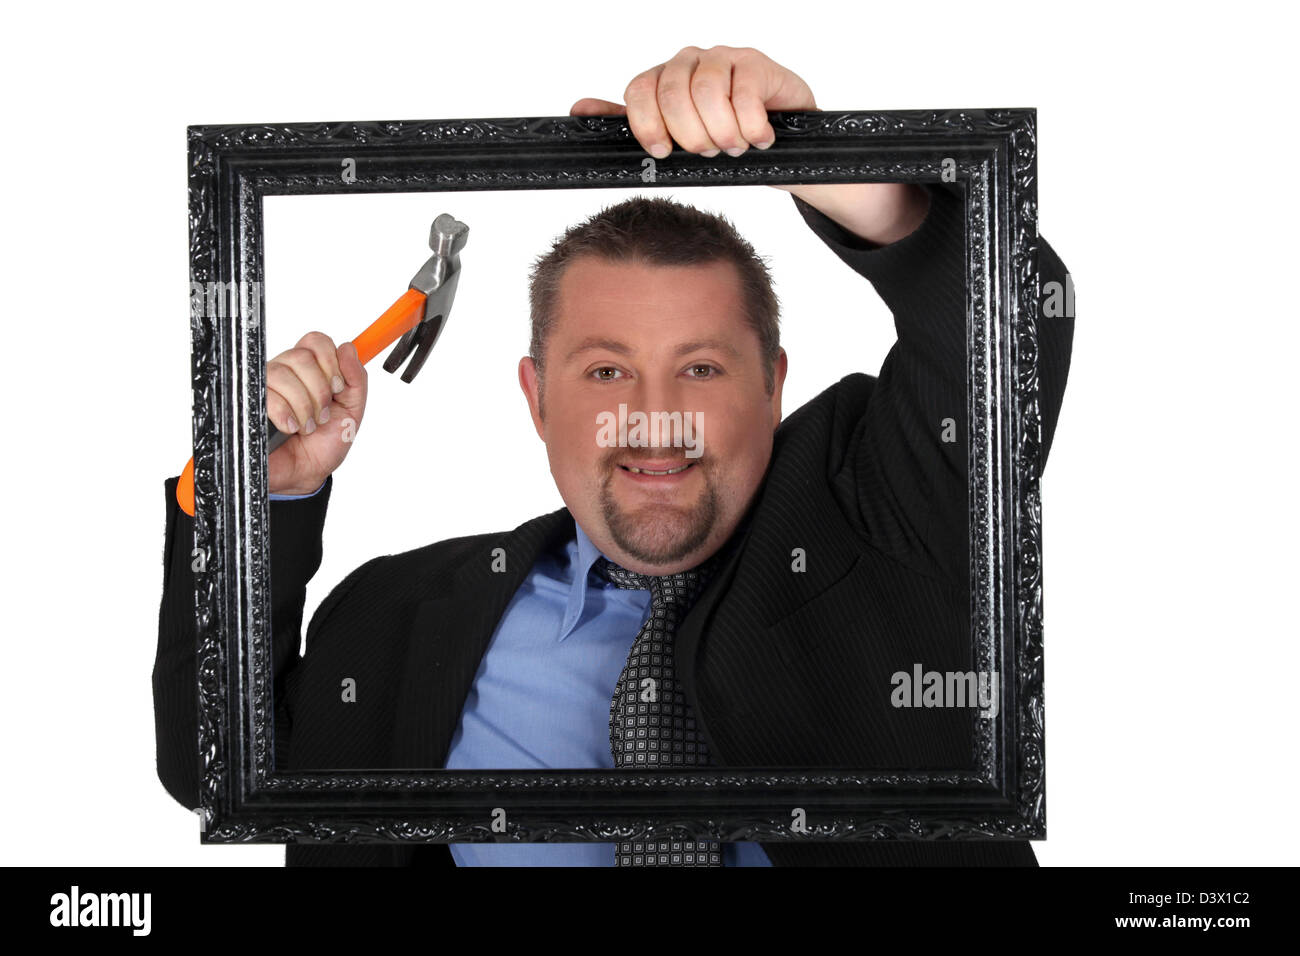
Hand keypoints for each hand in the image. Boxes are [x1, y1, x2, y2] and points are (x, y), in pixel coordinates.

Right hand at [266, 333, 367, 494]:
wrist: (305, 474)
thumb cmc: (324, 443)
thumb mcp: (352, 411)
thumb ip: (357, 379)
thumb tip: (349, 348)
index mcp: (309, 370)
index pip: (315, 341)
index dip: (330, 361)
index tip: (337, 388)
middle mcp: (285, 373)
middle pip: (301, 356)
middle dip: (319, 390)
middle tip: (322, 414)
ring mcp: (264, 386)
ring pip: (283, 374)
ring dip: (304, 406)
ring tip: (307, 426)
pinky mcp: (249, 402)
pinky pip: (267, 394)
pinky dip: (286, 414)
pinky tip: (291, 428)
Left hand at [570, 45, 816, 159]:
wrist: (777, 134)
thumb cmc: (721, 135)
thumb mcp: (673, 136)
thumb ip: (631, 123)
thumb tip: (579, 110)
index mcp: (663, 78)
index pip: (640, 91)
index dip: (647, 125)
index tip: (663, 152)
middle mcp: (688, 62)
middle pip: (672, 94)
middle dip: (690, 135)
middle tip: (708, 153)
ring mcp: (722, 58)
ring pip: (707, 93)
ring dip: (721, 132)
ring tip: (734, 147)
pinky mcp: (755, 63)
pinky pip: (744, 94)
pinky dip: (750, 126)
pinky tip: (758, 138)